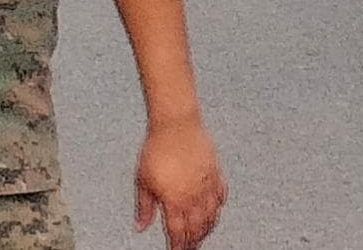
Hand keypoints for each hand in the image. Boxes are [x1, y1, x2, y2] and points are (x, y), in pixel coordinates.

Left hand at [132, 120, 226, 247]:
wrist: (176, 125)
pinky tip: (216, 209)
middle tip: (191, 247)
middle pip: (197, 227)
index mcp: (175, 200)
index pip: (178, 231)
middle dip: (194, 241)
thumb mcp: (143, 181)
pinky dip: (219, 206)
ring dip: (207, 228)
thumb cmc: (158, 148)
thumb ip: (144, 207)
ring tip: (203, 233)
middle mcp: (194, 195)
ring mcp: (207, 184)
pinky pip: (221, 195)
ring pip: (212, 215)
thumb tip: (141, 225)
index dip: (177, 245)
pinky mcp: (215, 172)